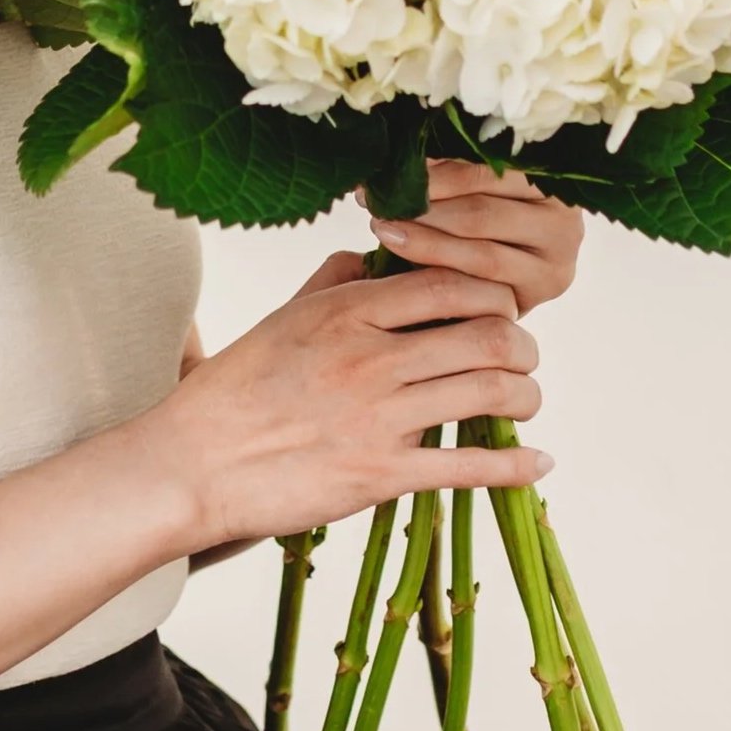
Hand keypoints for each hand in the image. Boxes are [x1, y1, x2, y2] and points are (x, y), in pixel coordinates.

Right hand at [149, 252, 548, 560]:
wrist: (192, 464)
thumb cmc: (231, 391)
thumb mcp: (281, 319)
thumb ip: (332, 283)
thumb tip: (372, 255)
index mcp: (347, 312)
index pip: (451, 283)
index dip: (493, 293)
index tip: (502, 308)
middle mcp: (371, 358)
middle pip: (488, 336)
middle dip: (522, 347)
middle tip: (523, 357)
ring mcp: (378, 418)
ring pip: (490, 393)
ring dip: (525, 397)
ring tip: (525, 402)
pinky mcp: (380, 475)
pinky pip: (469, 467)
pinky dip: (515, 466)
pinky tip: (537, 463)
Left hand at [358, 162, 583, 315]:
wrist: (497, 285)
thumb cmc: (477, 224)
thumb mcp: (471, 191)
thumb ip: (450, 174)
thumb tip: (399, 155)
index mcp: (551, 181)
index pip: (488, 170)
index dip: (435, 171)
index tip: (391, 170)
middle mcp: (565, 223)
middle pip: (482, 212)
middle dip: (424, 206)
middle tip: (378, 203)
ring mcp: (556, 266)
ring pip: (480, 253)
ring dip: (425, 241)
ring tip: (384, 229)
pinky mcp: (536, 302)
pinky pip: (482, 288)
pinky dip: (439, 273)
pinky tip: (404, 263)